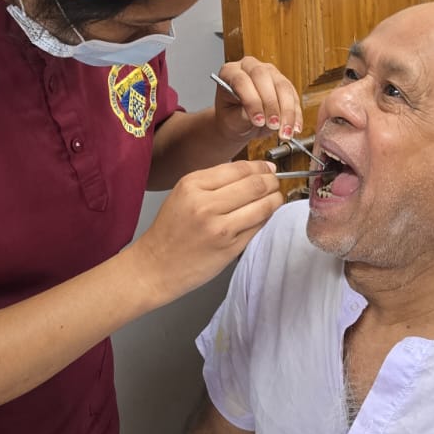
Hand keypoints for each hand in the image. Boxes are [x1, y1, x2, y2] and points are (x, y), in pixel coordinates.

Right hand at [133, 161, 282, 299]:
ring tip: (277, 197)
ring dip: (276, 199)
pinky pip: (258, 227)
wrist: (156, 266)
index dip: (260, 166)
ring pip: (262, 206)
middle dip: (272, 181)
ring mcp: (220, 228)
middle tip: (277, 182)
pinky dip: (266, 218)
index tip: (268, 168)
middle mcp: (206, 205)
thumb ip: (213, 182)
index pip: (239, 168)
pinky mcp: (230, 248)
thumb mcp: (183, 195)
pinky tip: (265, 214)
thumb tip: (251, 171)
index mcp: (192, 185)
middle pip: (255, 185)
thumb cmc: (169, 231)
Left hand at [214, 56, 303, 143]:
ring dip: (287, 112)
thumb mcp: (232, 120)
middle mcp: (250, 67)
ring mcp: (269, 73)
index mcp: (230, 72)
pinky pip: (294, 96)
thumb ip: (244, 116)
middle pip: (263, 77)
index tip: (258, 121)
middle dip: (271, 104)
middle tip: (273, 125)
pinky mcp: (284, 83)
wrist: (240, 122)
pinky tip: (295, 128)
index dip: (252, 101)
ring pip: (283, 87)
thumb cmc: (232, 118)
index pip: (241, 81)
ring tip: (285, 132)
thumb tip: (262, 116)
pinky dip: (296, 114)